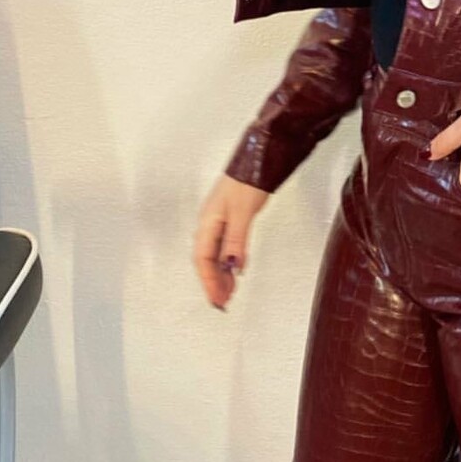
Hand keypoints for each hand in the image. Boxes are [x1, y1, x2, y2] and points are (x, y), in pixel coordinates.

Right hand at [194, 172, 270, 310]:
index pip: (203, 260)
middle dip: (213, 282)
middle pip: (206, 260)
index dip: (209, 281)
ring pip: (215, 255)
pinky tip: (236, 270)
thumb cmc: (247, 180)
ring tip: (230, 292)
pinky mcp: (229, 218)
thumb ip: (236, 241)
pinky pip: (224, 246)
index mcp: (207, 223)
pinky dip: (228, 262)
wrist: (257, 160)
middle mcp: (209, 224)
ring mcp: (218, 221)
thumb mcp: (242, 213)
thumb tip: (233, 267)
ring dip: (221, 274)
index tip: (217, 299)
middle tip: (224, 301)